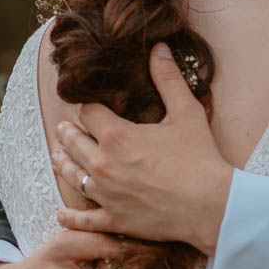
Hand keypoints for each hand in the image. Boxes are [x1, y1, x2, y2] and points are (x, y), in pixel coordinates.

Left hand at [52, 43, 233, 253]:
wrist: (212, 206)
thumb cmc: (200, 158)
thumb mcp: (186, 112)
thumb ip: (168, 78)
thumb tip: (159, 48)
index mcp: (116, 135)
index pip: (89, 113)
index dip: (89, 108)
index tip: (91, 107)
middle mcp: (102, 164)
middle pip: (74, 143)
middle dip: (69, 133)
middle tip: (63, 128)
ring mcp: (106, 194)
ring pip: (73, 175)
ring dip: (63, 164)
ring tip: (56, 157)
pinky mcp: (114, 219)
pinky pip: (84, 219)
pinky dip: (71, 217)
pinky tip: (62, 214)